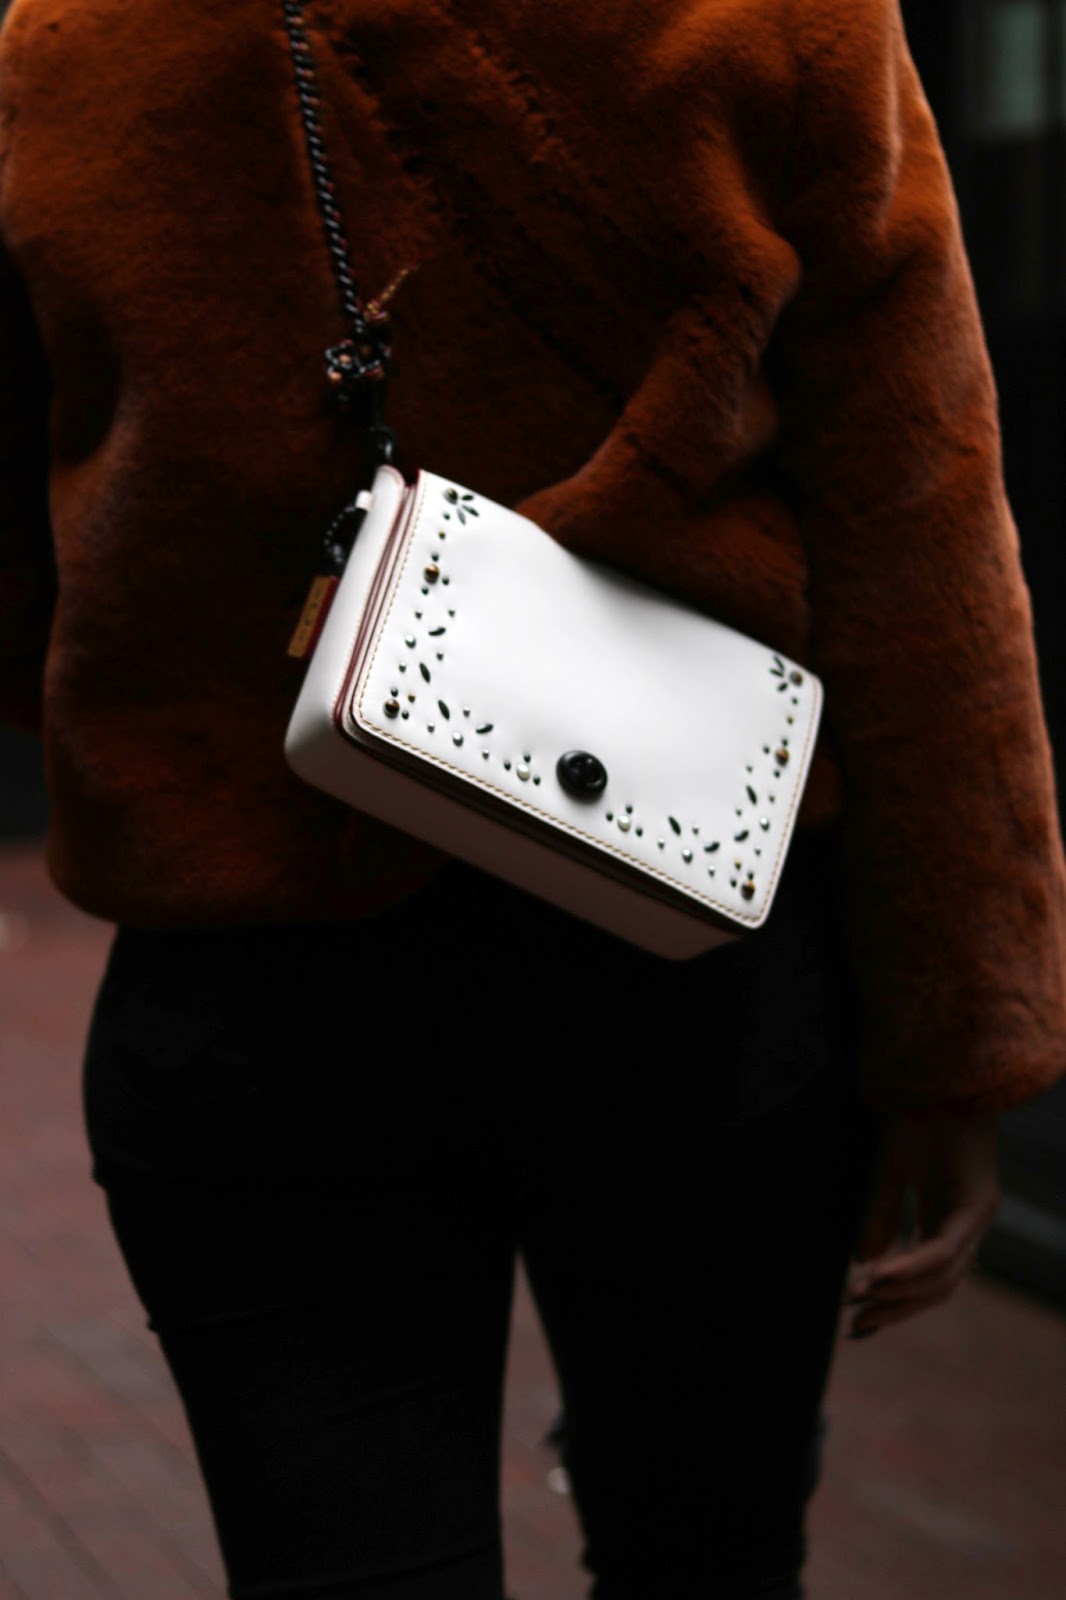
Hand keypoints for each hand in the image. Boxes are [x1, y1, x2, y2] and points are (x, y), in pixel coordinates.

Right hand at [845, 1110, 1000, 1338]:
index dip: (898, 1301)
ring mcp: (977, 1215)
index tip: (861, 1323)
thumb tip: (868, 1263)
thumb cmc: (915, 1115)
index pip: (929, 1275)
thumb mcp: (888, 1173)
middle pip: (941, 1287)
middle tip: (858, 1329)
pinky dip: (910, 1268)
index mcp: (949, 1215)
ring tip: (861, 1303)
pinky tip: (877, 1277)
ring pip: (945, 1277)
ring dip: (902, 1295)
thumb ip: (881, 1216)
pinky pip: (943, 1250)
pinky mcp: (977, 1203)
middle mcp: (969, 1222)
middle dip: (898, 1310)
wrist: (936, 1075)